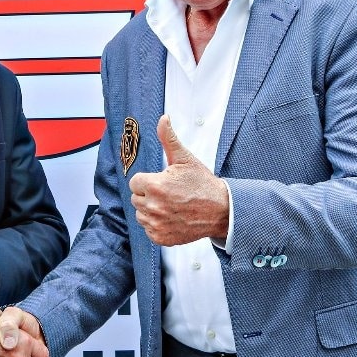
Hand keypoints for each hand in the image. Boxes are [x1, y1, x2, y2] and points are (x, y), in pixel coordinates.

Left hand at [128, 115, 228, 245]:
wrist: (221, 211)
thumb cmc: (203, 184)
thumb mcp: (185, 159)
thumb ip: (169, 139)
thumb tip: (163, 119)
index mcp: (154, 185)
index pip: (135, 182)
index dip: (149, 180)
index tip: (163, 181)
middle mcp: (153, 206)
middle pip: (136, 198)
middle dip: (149, 195)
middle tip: (170, 193)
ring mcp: (156, 224)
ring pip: (141, 215)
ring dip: (152, 210)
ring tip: (171, 205)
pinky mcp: (161, 238)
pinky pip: (149, 230)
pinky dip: (157, 225)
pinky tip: (172, 218)